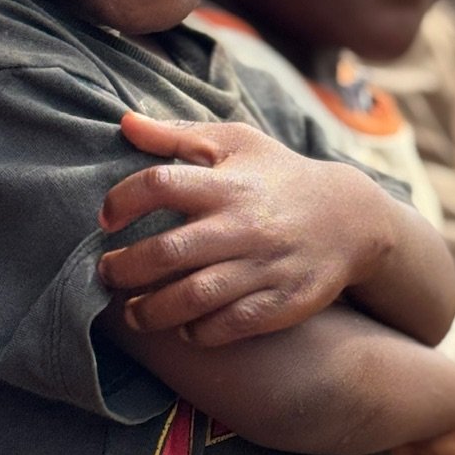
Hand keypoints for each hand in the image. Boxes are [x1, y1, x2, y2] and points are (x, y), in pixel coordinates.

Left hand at [97, 110, 383, 347]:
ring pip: (193, 297)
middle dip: (124, 269)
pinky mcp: (281, 302)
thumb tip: (123, 123)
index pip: (160, 184)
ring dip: (150, 311)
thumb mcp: (236, 143)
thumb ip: (178, 135)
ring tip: (132, 312)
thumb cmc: (278, 177)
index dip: (122, 201)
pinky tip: (182, 327)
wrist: (350, 219)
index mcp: (226, 183)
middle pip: (168, 251)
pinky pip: (228, 325)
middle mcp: (242, 226)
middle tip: (106, 274)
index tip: (105, 219)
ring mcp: (263, 267)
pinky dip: (197, 331)